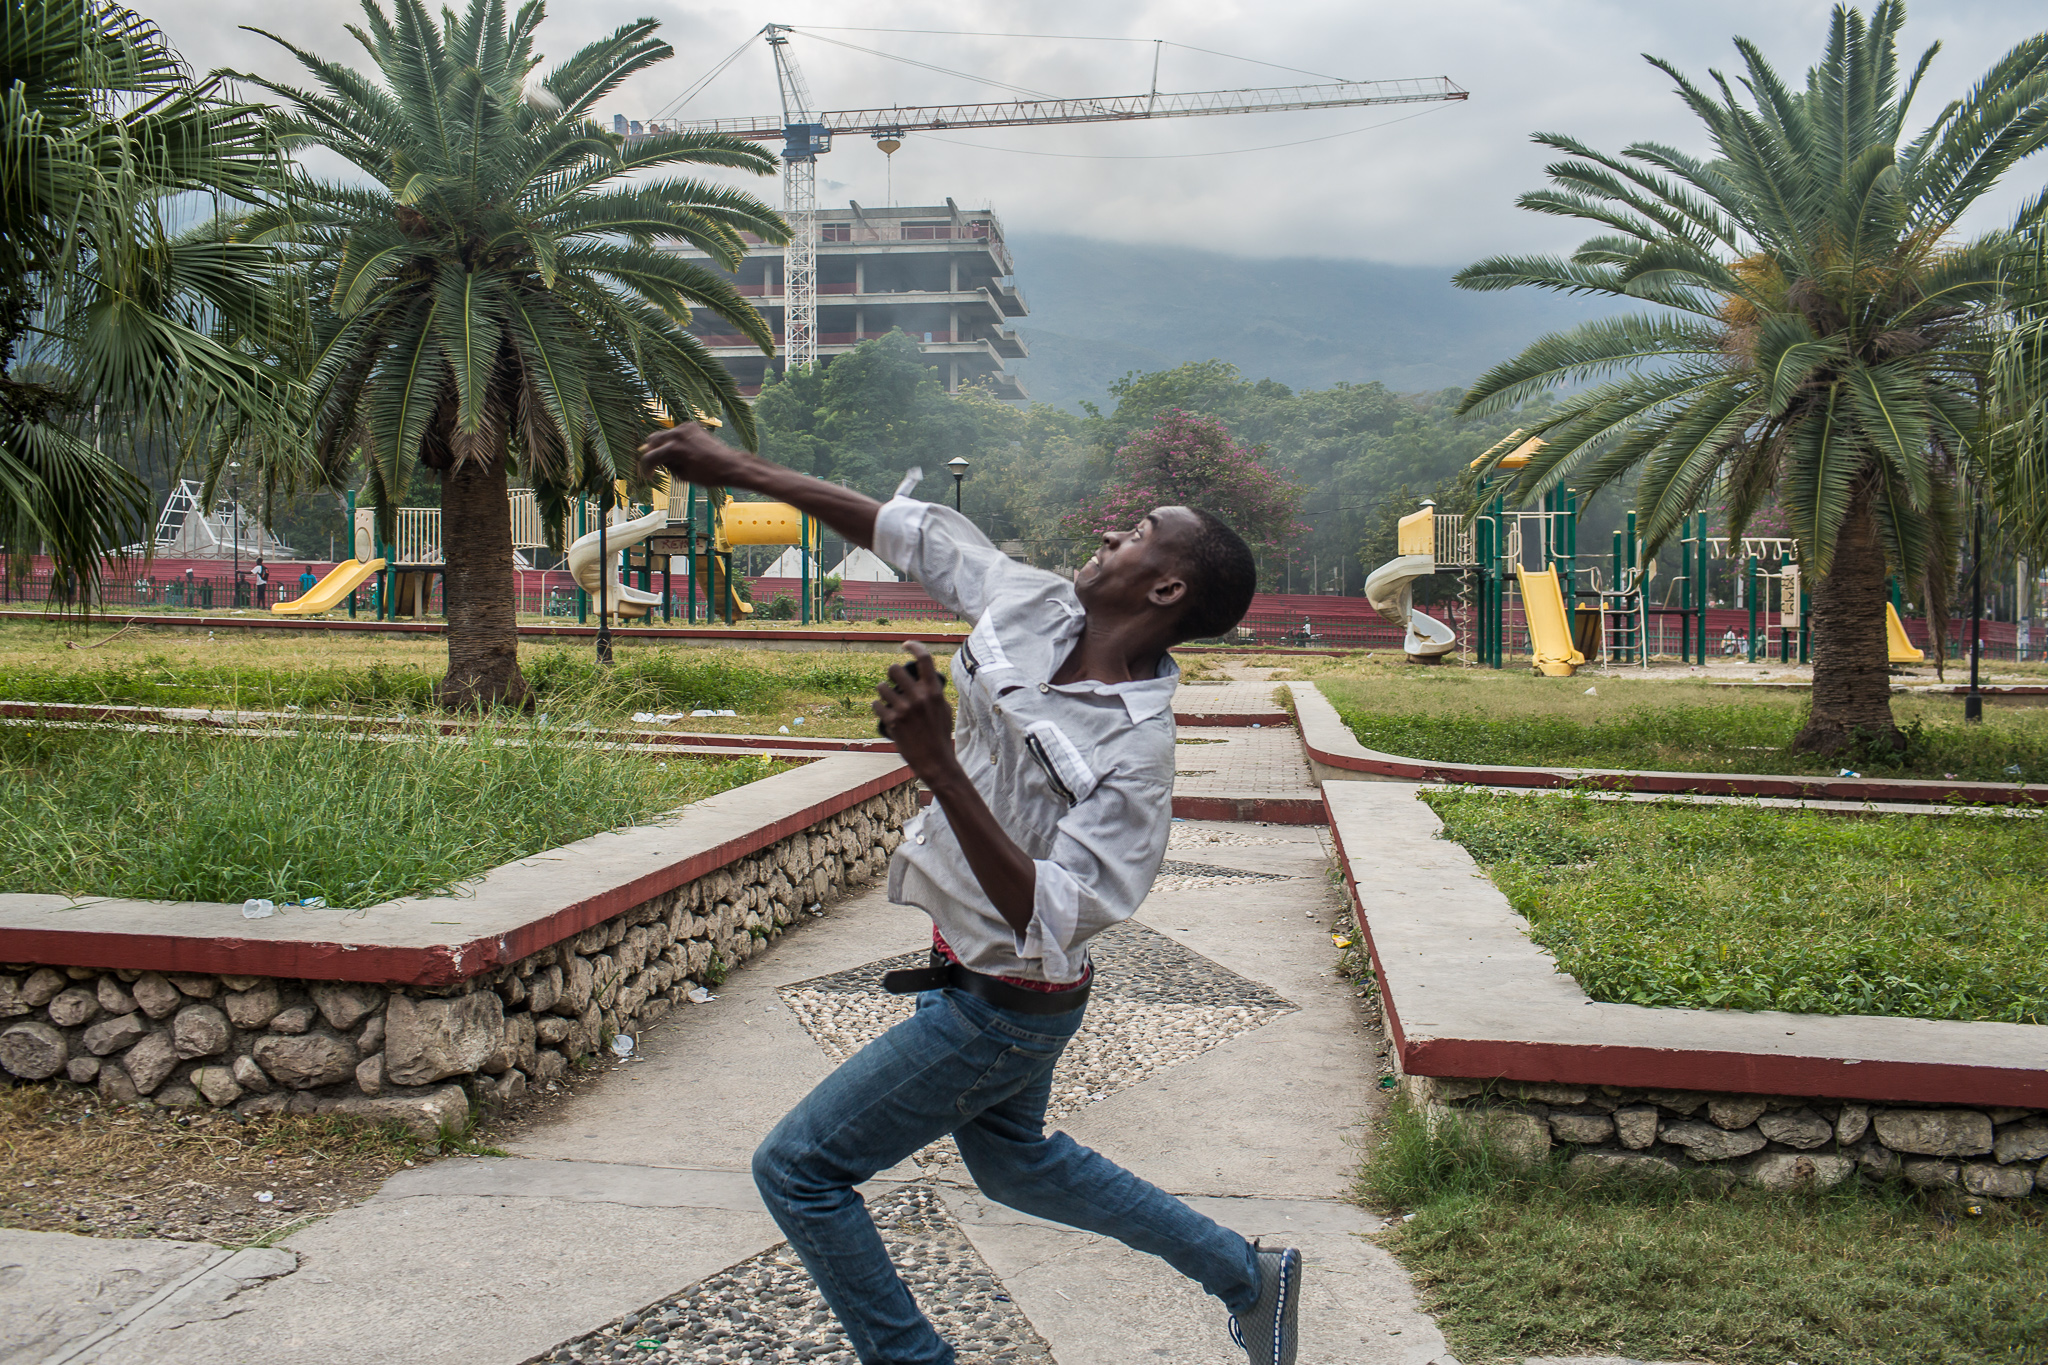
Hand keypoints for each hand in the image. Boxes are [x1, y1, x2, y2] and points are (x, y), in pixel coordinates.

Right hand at [638, 422, 744, 486]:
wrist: (729, 465)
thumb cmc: (709, 475)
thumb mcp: (682, 475)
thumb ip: (667, 465)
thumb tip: (658, 460)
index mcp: (674, 448)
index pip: (650, 457)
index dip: (647, 469)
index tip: (649, 476)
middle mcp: (677, 434)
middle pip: (653, 440)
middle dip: (652, 453)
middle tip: (656, 465)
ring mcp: (685, 428)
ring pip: (664, 435)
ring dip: (663, 446)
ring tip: (672, 460)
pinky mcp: (692, 426)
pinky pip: (676, 432)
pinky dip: (675, 441)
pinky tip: (683, 452)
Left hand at [874, 642, 956, 779]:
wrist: (935, 761)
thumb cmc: (940, 735)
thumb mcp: (944, 709)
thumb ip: (934, 693)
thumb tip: (923, 678)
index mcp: (934, 691)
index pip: (924, 659)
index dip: (913, 647)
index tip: (905, 645)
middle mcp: (919, 697)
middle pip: (895, 669)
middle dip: (891, 673)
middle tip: (893, 680)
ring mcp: (904, 709)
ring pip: (881, 687)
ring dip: (882, 691)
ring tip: (886, 698)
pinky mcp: (892, 721)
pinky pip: (876, 705)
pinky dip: (878, 707)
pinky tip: (882, 712)